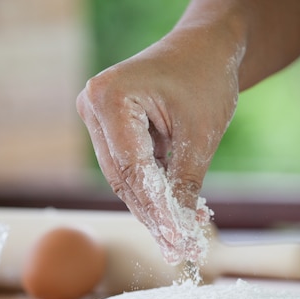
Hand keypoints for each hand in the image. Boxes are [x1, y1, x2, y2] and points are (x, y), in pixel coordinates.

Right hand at [76, 27, 241, 264]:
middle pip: (123, 178)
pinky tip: (176, 210)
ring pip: (124, 178)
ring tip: (183, 235)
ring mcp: (97, 117)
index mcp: (110, 98)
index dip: (155, 212)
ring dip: (154, 206)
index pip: (132, 170)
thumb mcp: (200, 135)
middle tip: (181, 248)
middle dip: (154, 215)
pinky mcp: (109, 127)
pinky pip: (129, 168)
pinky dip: (153, 189)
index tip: (176, 243)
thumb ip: (184, 184)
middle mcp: (93, 107)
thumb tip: (178, 233)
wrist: (205, 48)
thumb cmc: (205, 78)